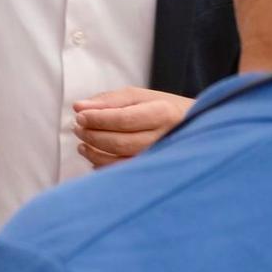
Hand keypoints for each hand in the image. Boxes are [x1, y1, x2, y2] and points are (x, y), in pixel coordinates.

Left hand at [72, 87, 193, 167]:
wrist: (193, 128)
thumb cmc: (160, 108)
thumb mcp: (138, 96)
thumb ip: (108, 100)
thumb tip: (78, 106)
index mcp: (162, 113)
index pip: (124, 119)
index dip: (97, 119)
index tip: (80, 116)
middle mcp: (164, 138)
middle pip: (120, 142)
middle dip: (92, 135)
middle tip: (78, 128)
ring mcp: (161, 159)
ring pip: (121, 161)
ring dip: (94, 153)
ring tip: (82, 143)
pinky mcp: (155, 173)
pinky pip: (125, 174)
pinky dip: (104, 167)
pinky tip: (94, 158)